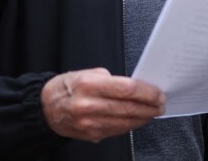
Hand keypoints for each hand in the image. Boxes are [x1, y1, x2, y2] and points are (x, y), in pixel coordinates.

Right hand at [41, 67, 164, 141]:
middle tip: (161, 104)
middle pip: (129, 108)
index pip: (127, 89)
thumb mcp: (89, 73)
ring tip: (153, 112)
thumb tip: (136, 87)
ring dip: (144, 118)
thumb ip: (112, 80)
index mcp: (89, 84)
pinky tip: (138, 119)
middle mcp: (88, 105)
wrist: (46, 107)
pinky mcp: (90, 134)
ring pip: (125, 122)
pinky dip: (131, 125)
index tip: (158, 93)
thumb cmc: (69, 86)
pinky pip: (117, 130)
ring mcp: (89, 123)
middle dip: (150, 107)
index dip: (147, 92)